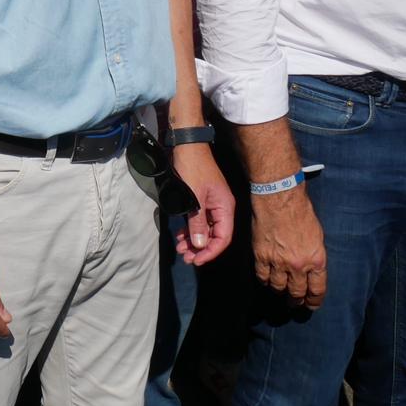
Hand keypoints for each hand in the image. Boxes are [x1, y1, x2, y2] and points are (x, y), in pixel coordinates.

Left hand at [169, 143, 233, 264]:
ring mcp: (212, 203)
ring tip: (180, 249)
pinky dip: (191, 229)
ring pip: (206, 229)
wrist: (187, 145)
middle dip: (200, 248)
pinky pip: (199, 220)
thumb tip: (200, 245)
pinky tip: (181, 236)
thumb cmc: (192, 169)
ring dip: (194, 240)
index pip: (223, 238)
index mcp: (225, 208)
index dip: (210, 251)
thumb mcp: (193, 197)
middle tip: (185, 257)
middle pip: (215, 235)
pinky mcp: (202, 199)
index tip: (196, 260)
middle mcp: (222, 207)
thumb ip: (197, 223)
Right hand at [250, 189, 326, 307]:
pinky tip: (266, 279)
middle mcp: (298, 265)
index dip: (314, 301)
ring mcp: (278, 262)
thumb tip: (310, 267)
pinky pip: (262, 276)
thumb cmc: (301, 212)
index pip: (317, 290)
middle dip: (296, 301)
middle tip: (295, 303)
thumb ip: (314, 255)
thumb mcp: (317, 236)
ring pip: (278, 287)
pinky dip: (264, 280)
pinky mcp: (261, 256)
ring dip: (280, 291)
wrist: (279, 198)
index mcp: (316, 260)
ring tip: (280, 291)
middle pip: (297, 292)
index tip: (311, 304)